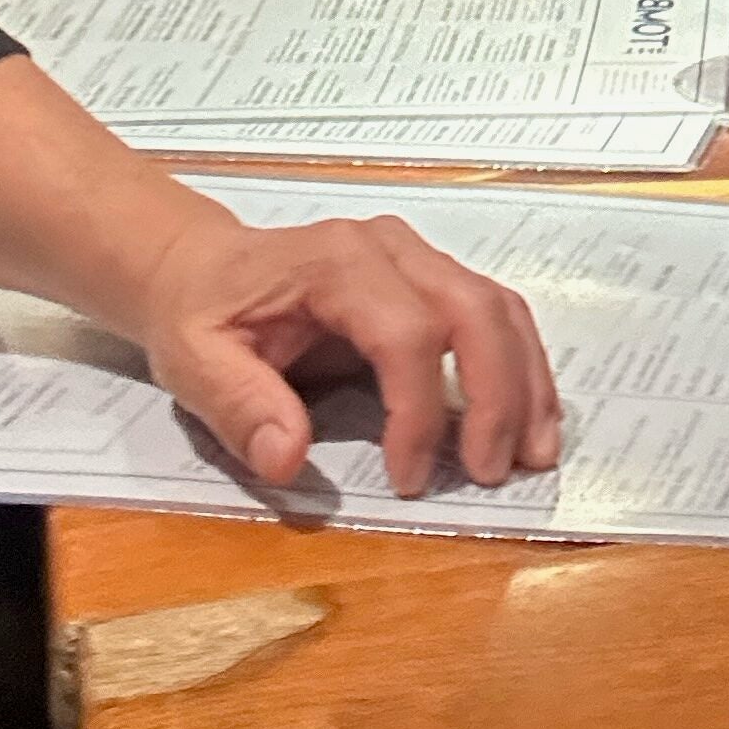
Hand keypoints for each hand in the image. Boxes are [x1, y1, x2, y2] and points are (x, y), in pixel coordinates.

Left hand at [130, 199, 563, 496]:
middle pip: (474, 311)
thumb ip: (240, 408)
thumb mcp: (194, 362)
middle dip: (497, 396)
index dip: (418, 412)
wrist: (202, 268)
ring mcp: (418, 257)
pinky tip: (528, 418)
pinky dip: (521, 367)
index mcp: (335, 262)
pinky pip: (495, 313)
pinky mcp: (433, 278)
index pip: (406, 332)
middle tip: (494, 473)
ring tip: (535, 454)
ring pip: (499, 308)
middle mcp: (390, 248)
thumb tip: (289, 460)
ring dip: (526, 383)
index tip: (408, 480)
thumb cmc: (201, 314)